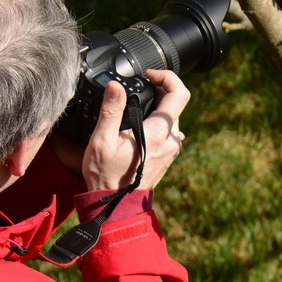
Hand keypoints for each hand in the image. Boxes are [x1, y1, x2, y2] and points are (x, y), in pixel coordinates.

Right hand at [81, 69, 189, 190]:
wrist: (116, 206)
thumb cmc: (107, 176)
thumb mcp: (102, 140)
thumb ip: (111, 110)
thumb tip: (116, 86)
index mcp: (158, 132)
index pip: (179, 93)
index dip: (167, 77)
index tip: (149, 75)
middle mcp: (171, 140)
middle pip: (175, 104)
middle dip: (159, 91)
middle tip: (139, 88)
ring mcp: (172, 149)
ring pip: (172, 118)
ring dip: (157, 108)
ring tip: (135, 108)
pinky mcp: (168, 156)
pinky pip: (168, 132)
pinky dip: (157, 123)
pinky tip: (138, 128)